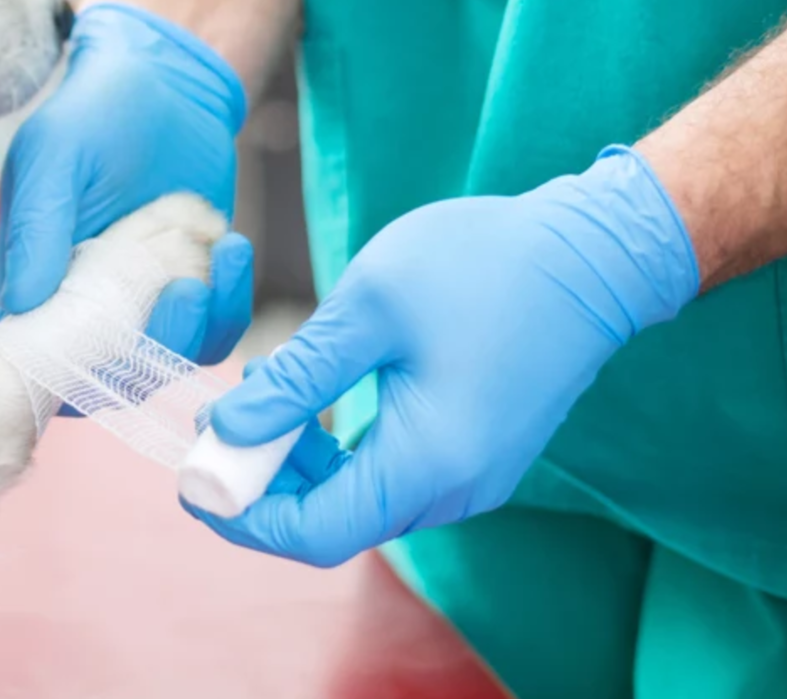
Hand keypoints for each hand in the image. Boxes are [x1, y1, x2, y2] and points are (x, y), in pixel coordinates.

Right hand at [0, 3, 251, 368]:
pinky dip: (230, 300)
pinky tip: (231, 245)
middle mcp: (84, 309)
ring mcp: (142, 306)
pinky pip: (215, 330)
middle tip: (186, 286)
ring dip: (204, 319)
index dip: (77, 374)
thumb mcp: (53, 155)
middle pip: (117, 376)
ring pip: (173, 359)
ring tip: (219, 246)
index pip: (43, 363)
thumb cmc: (92, 111)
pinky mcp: (193, 293)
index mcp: (32, 285)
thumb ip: (35, 227)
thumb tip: (23, 305)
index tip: (120, 339)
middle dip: (160, 343)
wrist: (164, 81)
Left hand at [186, 146, 699, 566]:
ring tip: (257, 393)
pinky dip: (335, 447)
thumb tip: (226, 429)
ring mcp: (469, 475)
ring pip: (357, 499)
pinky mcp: (472, 452)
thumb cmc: (483, 266)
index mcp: (428, 463)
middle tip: (213, 424)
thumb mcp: (369, 310)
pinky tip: (305, 393)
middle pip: (332, 521)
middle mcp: (454, 488)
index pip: (314, 533)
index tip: (193, 475)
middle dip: (262, 483)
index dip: (243, 515)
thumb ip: (296, 380)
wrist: (593, 253)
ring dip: (296, 461)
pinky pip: (387, 474)